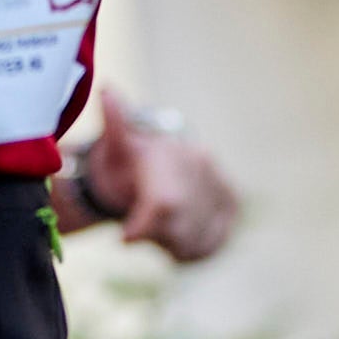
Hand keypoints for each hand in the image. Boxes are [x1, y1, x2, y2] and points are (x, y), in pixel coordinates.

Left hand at [74, 90, 238, 263]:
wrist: (150, 167)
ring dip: (170, 243)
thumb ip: (114, 124)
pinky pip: (209, 246)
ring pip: (196, 242)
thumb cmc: (126, 161)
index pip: (166, 203)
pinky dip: (188, 250)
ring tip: (154, 226)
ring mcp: (224, 187)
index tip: (124, 238)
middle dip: (155, 234)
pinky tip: (172, 236)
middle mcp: (207, 165)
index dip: (143, 226)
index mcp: (179, 151)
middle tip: (135, 228)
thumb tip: (107, 89)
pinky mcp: (232, 208)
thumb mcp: (115, 146)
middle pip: (180, 227)